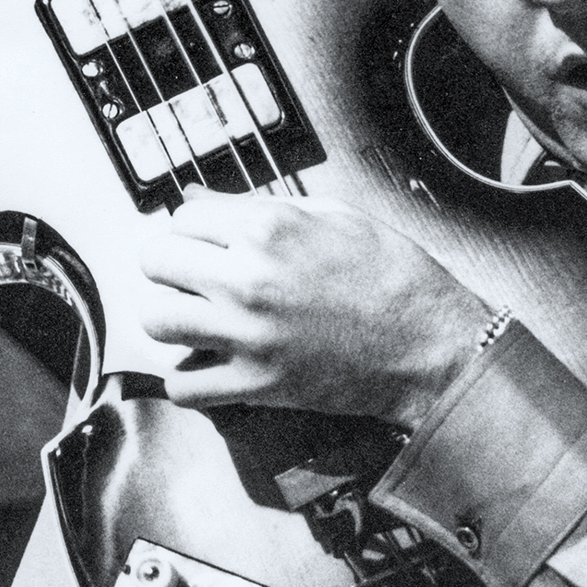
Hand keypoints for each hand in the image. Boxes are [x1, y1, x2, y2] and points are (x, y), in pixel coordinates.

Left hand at [140, 186, 492, 427]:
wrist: (430, 344)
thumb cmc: (393, 277)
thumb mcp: (334, 215)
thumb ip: (261, 206)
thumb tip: (203, 201)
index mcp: (269, 229)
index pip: (183, 216)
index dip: (194, 226)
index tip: (205, 238)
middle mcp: (249, 279)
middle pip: (156, 262)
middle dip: (171, 263)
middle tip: (191, 272)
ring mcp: (248, 336)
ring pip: (157, 319)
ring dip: (170, 314)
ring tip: (195, 314)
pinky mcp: (255, 385)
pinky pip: (184, 385)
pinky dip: (188, 376)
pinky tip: (208, 361)